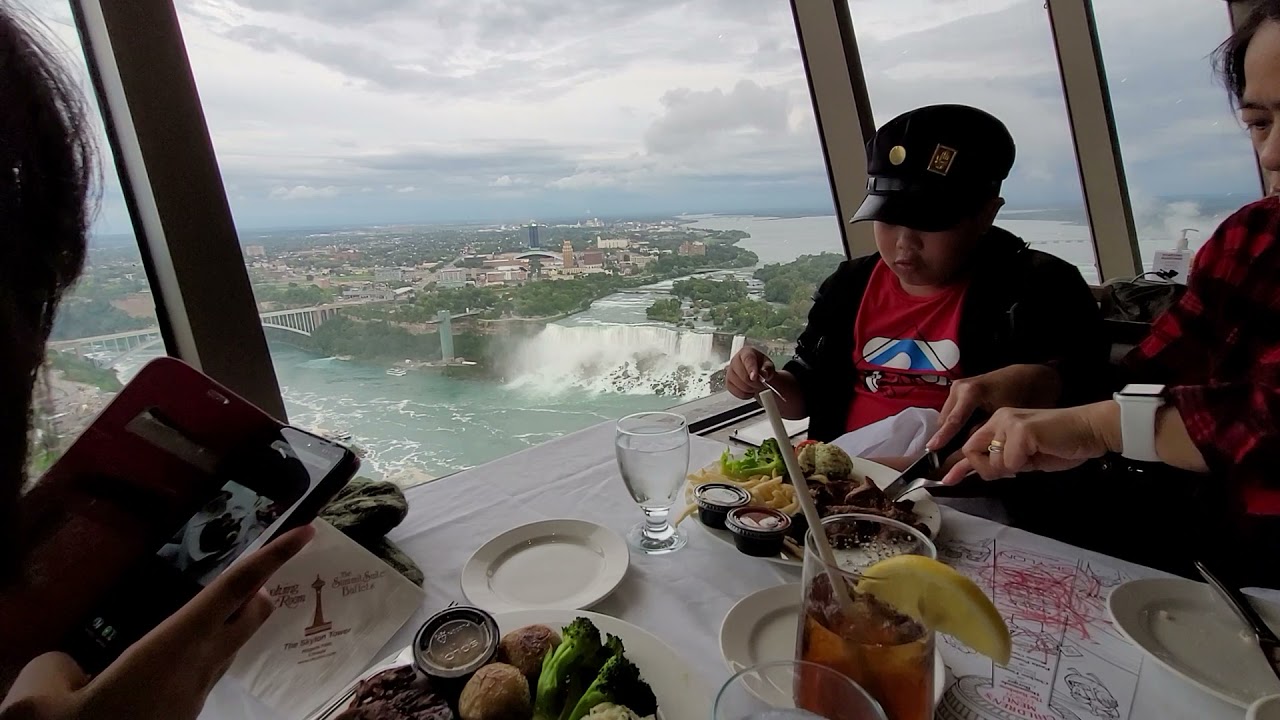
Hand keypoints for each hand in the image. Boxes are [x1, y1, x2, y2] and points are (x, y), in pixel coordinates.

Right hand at [1, 525, 313, 719]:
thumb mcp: (41, 706)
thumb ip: (51, 670)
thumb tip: (65, 665)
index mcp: (174, 648)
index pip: (234, 590)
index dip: (273, 558)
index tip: (306, 532)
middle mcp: (200, 666)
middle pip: (254, 614)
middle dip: (259, 586)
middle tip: (249, 565)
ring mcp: (201, 691)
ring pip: (231, 643)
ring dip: (227, 621)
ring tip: (201, 606)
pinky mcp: (192, 710)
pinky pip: (207, 668)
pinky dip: (200, 650)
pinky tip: (163, 657)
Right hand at [726, 347, 774, 399]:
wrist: (757, 374)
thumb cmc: (761, 367)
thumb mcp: (768, 366)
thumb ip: (767, 369)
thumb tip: (764, 374)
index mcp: (746, 353)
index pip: (747, 359)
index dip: (751, 368)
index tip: (754, 377)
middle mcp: (734, 361)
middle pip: (742, 375)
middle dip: (754, 383)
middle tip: (762, 384)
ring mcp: (729, 372)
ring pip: (739, 385)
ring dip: (750, 389)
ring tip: (756, 386)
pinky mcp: (728, 383)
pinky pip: (736, 392)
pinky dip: (745, 394)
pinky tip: (750, 390)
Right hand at [927, 364, 1061, 451]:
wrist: (1024, 377)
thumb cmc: (1018, 396)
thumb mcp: (1003, 417)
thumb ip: (983, 431)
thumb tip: (968, 449)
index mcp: (970, 392)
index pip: (953, 421)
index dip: (942, 437)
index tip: (931, 449)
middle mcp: (958, 388)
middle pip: (945, 420)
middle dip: (946, 438)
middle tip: (947, 459)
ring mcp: (956, 388)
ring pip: (946, 417)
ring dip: (950, 432)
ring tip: (954, 450)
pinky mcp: (957, 392)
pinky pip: (951, 413)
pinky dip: (955, 425)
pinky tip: (961, 436)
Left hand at [940, 403, 1119, 483]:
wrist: (1089, 431)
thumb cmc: (1061, 445)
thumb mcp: (1025, 457)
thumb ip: (1002, 462)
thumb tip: (978, 473)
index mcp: (998, 422)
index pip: (970, 446)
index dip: (960, 466)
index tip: (948, 480)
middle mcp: (999, 418)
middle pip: (972, 454)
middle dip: (989, 470)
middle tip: (1017, 468)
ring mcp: (1008, 422)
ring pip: (993, 462)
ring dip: (1012, 468)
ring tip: (1034, 457)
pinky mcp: (1021, 430)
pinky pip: (1011, 462)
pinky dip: (1024, 466)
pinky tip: (1039, 453)